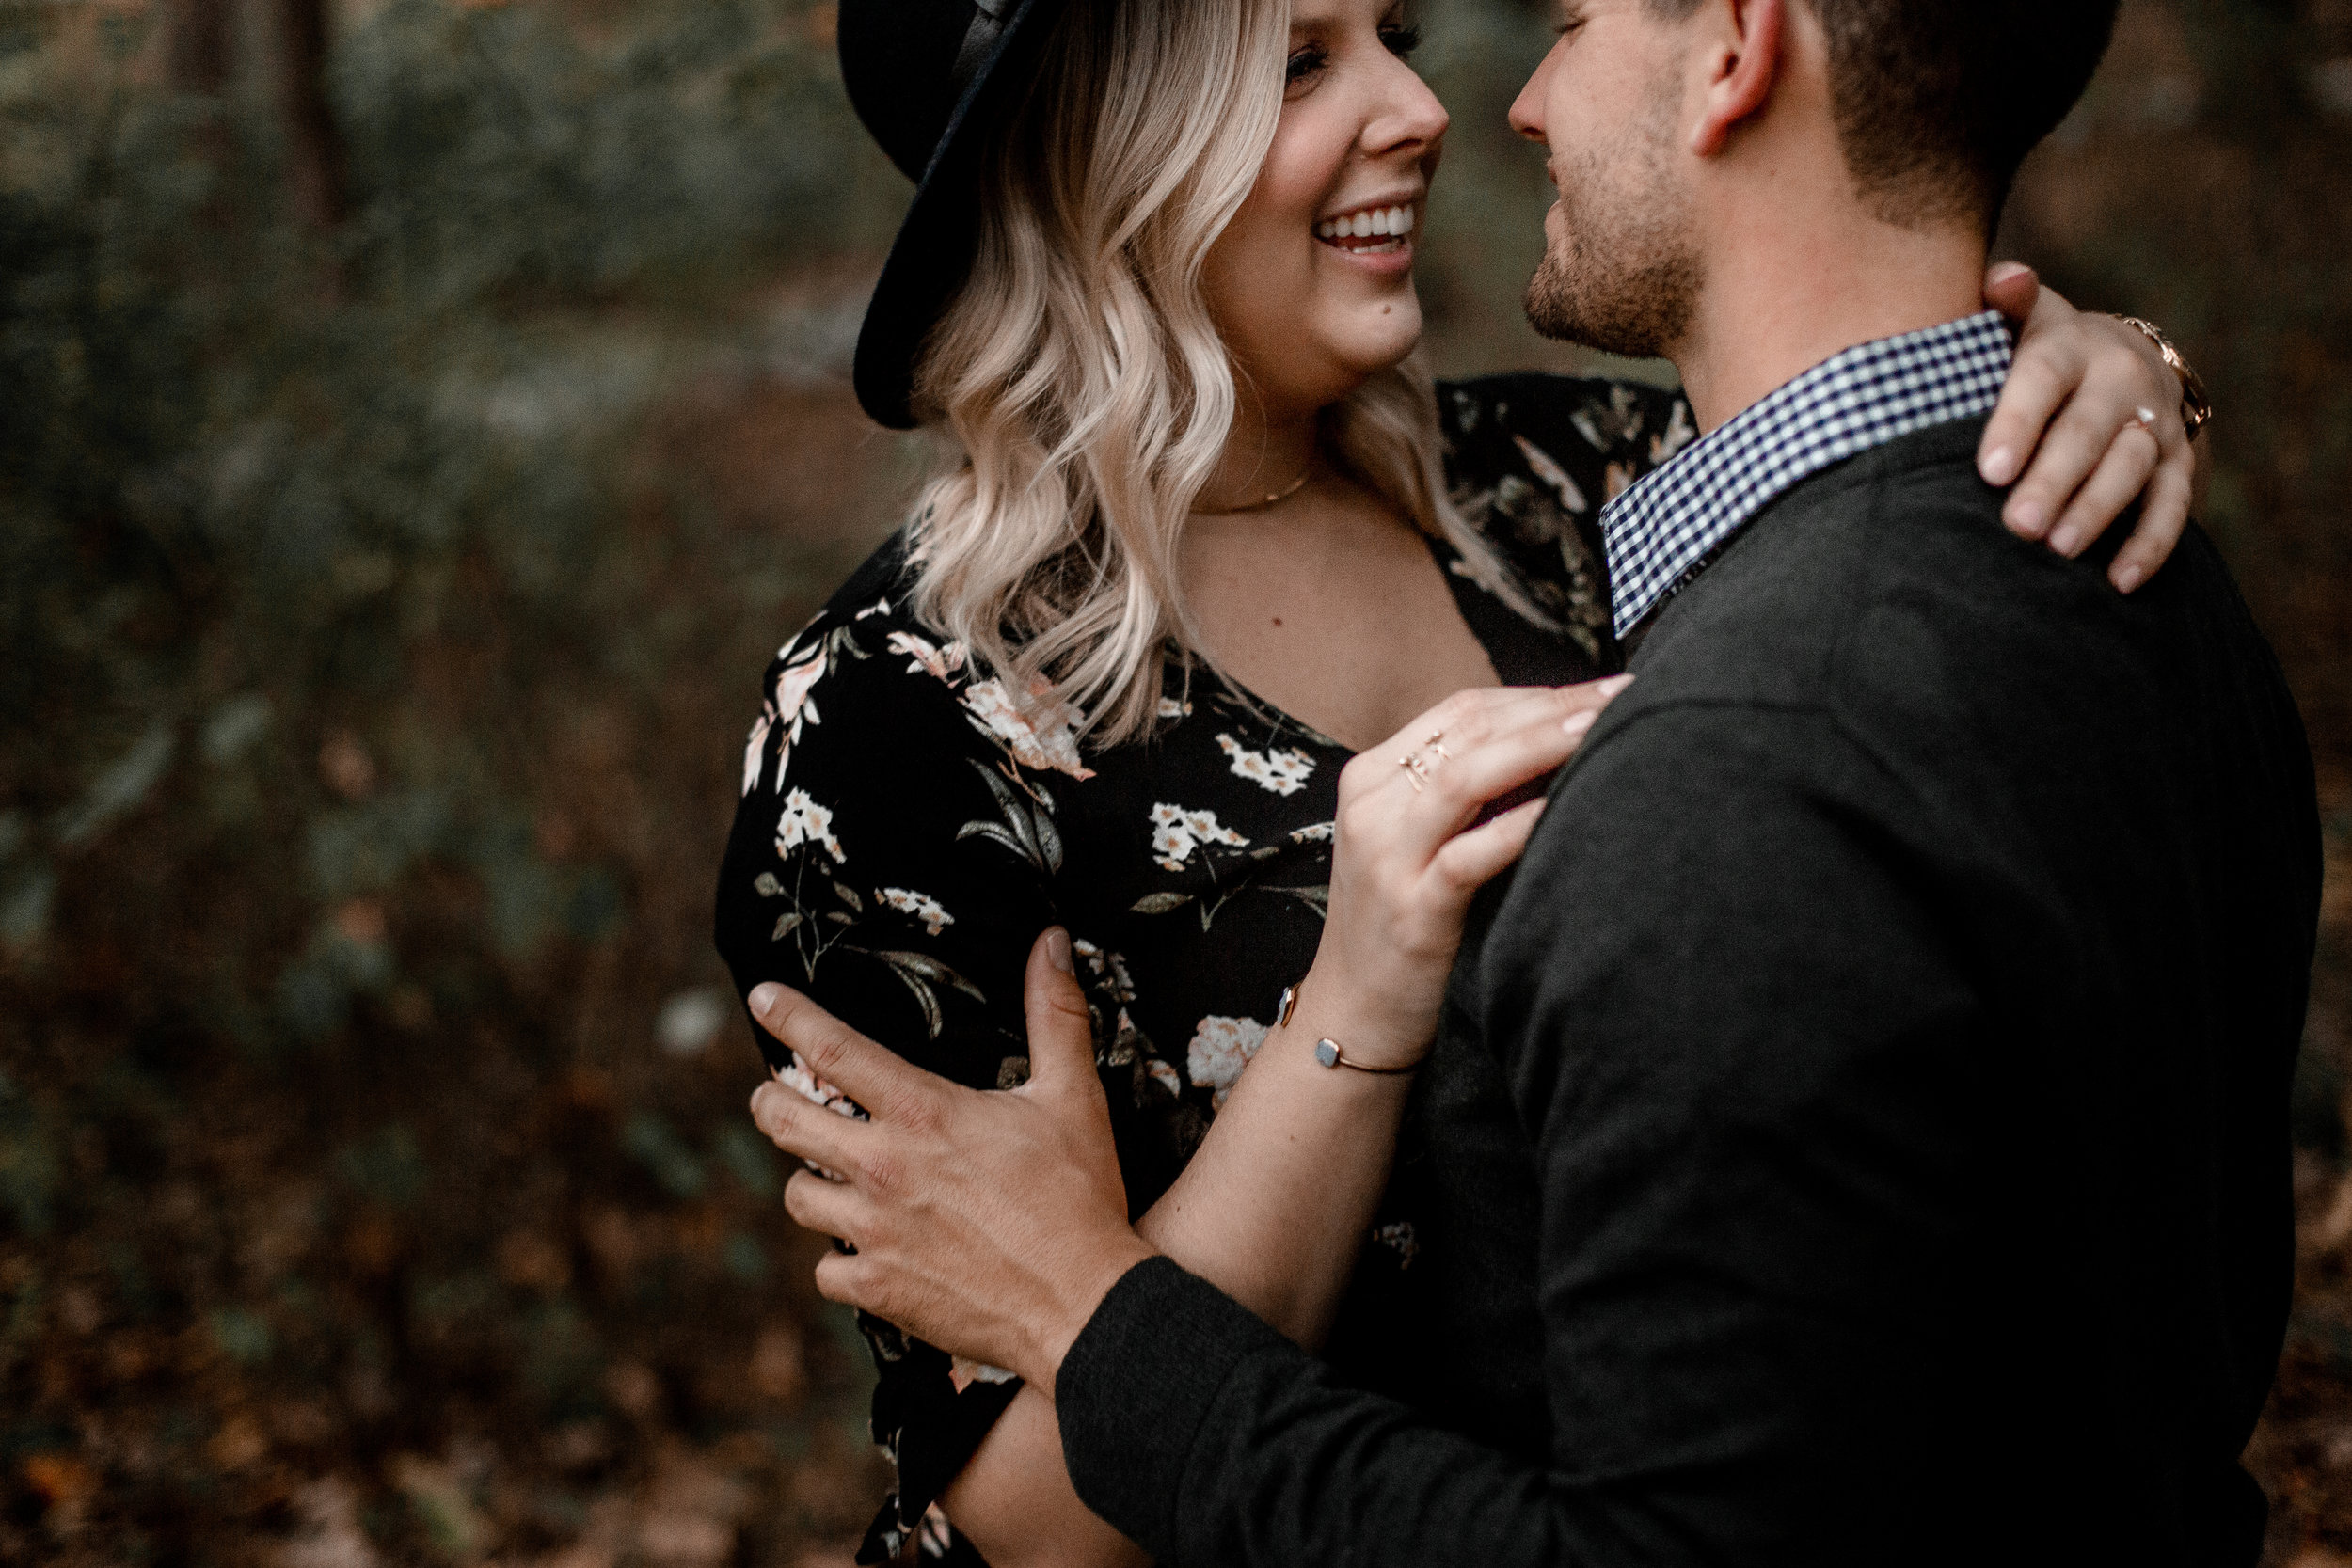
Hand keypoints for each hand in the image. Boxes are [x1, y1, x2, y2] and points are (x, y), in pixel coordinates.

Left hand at [747, 931, 1154, 1389]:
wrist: (1082, 1304)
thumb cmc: (1079, 1197)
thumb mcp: (1073, 1095)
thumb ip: (1055, 1013)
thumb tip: (1052, 942)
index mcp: (924, 1112)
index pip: (835, 1050)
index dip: (790, 1017)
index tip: (763, 998)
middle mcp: (884, 1167)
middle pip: (786, 1121)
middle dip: (770, 1101)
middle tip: (773, 1097)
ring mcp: (873, 1230)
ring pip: (798, 1196)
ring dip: (811, 1181)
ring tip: (829, 1177)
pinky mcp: (877, 1287)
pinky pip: (826, 1270)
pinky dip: (841, 1260)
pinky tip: (866, 1251)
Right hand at [1298, 678, 1630, 1067]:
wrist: (1351, 1014)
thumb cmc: (1399, 923)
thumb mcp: (1412, 841)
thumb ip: (1463, 791)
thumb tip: (1557, 741)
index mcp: (1371, 777)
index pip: (1461, 711)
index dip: (1537, 693)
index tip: (1599, 690)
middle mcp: (1371, 807)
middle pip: (1470, 731)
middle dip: (1552, 707)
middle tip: (1622, 696)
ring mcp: (1386, 858)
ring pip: (1464, 777)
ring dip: (1541, 746)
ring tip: (1601, 730)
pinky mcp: (1412, 911)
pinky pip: (1471, 854)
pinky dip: (1522, 824)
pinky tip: (1566, 806)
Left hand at [1979, 263, 2198, 591]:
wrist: (2116, 359)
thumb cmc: (2037, 351)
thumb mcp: (2019, 320)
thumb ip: (2002, 303)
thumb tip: (2002, 279)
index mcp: (2068, 347)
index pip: (2042, 379)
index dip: (2018, 422)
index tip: (1991, 470)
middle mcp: (2120, 381)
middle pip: (2087, 433)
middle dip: (2054, 481)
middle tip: (2019, 526)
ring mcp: (2154, 422)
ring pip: (2129, 469)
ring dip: (2098, 511)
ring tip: (2059, 551)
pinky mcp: (2180, 463)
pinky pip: (2171, 506)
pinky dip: (2149, 545)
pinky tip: (2118, 581)